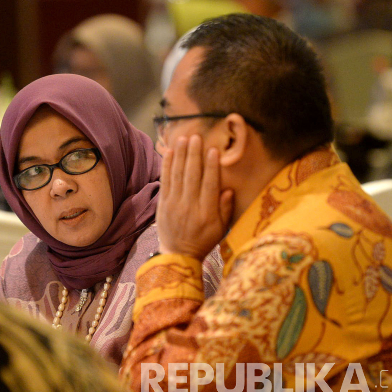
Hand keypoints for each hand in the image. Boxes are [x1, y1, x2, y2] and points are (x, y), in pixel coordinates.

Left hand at [156, 134, 233, 259]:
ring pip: (177, 176)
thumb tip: (228, 189)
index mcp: (207, 213)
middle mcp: (190, 206)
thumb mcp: (220, 229)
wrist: (178, 254)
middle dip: (193, 155)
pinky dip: (166, 166)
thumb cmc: (203, 240)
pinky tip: (169, 152)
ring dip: (180, 155)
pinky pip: (165, 181)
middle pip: (192, 176)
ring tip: (183, 139)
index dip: (211, 167)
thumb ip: (225, 209)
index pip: (209, 185)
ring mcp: (174, 204)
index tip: (213, 150)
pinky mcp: (163, 204)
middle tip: (196, 137)